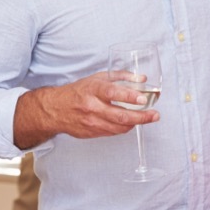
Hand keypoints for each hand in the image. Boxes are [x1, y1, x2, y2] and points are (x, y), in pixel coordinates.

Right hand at [27, 73, 159, 140]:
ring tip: (147, 118)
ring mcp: (91, 122)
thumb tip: (142, 78)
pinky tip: (130, 122)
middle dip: (141, 117)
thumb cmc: (78, 91)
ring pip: (119, 127)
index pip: (112, 93)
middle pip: (120, 116)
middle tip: (154, 115)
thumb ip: (120, 76)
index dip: (129, 96)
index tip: (142, 99)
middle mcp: (91, 107)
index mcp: (92, 90)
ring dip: (135, 124)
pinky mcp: (91, 133)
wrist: (55, 109)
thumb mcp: (97, 78)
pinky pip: (113, 132)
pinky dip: (124, 128)